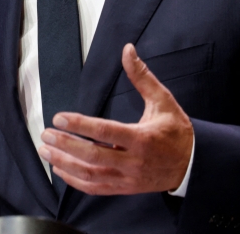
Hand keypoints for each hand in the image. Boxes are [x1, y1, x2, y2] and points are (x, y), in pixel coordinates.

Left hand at [38, 43, 193, 194]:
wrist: (193, 165)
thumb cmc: (176, 131)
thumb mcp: (162, 100)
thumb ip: (142, 76)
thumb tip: (127, 50)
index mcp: (142, 138)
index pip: (105, 132)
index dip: (80, 126)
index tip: (59, 118)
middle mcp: (134, 161)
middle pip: (93, 156)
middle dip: (66, 145)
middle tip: (46, 133)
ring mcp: (129, 178)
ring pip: (91, 175)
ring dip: (65, 163)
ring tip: (45, 150)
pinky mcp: (125, 188)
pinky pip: (96, 188)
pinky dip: (76, 181)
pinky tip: (60, 169)